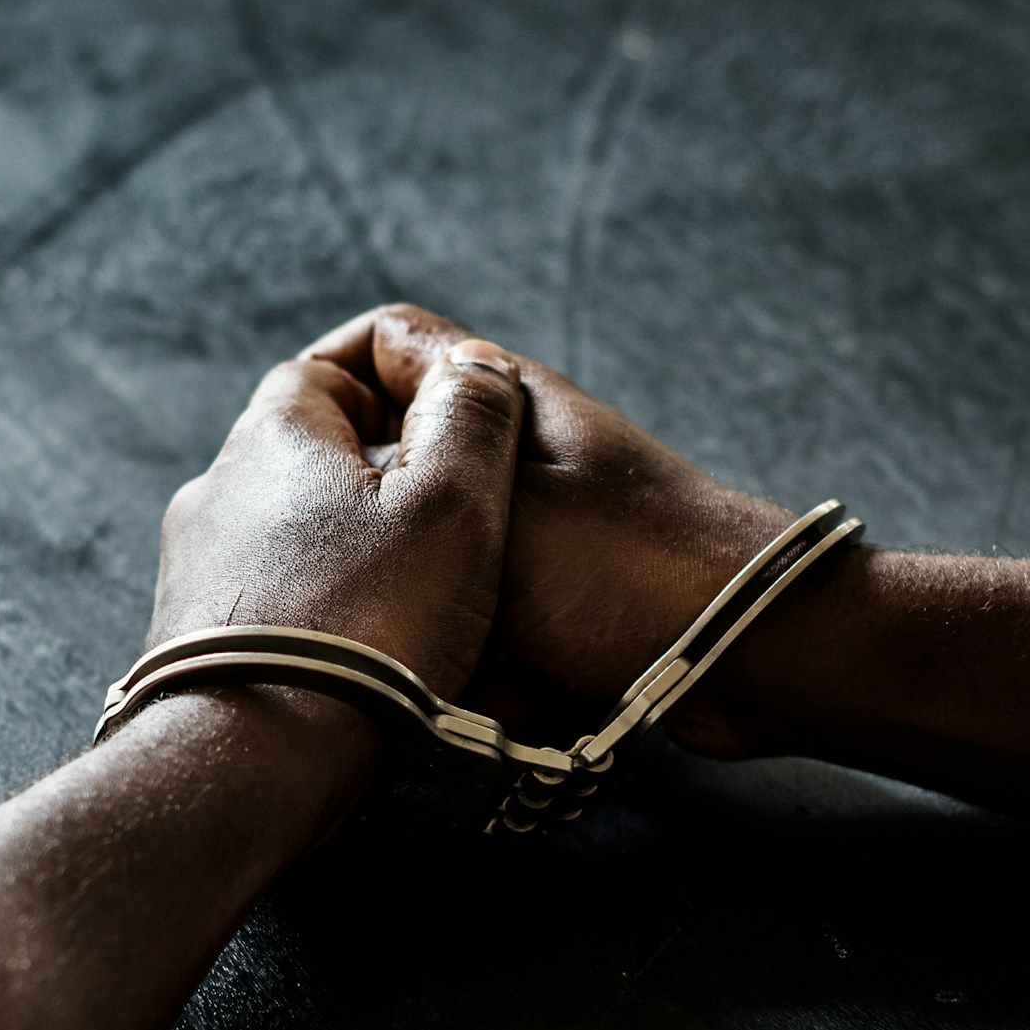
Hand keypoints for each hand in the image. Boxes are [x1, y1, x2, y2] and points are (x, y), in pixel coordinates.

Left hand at [148, 348, 525, 706]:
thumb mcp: (453, 503)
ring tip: (423, 591)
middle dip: (382, 472)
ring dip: (354, 547)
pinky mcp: (193, 644)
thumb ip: (473, 418)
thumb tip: (472, 362)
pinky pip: (272, 600)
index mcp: (272, 437)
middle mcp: (217, 493)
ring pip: (291, 532)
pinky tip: (368, 646)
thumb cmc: (362, 627)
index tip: (450, 417)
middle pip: (310, 454)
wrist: (250, 763)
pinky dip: (323, 606)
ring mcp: (195, 573)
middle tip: (456, 513)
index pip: (326, 367)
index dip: (394, 377)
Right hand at [301, 305, 793, 746]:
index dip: (326, 379)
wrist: (750, 655)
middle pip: (403, 465)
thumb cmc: (621, 570)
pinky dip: (477, 650)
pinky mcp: (560, 596)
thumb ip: (409, 477)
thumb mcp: (491, 509)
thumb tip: (334, 472)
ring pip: (436, 556)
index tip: (279, 453)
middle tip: (339, 578)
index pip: (387, 342)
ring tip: (423, 644)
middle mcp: (517, 450)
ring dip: (430, 605)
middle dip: (376, 528)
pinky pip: (482, 617)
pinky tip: (482, 687)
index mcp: (502, 397)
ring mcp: (540, 525)